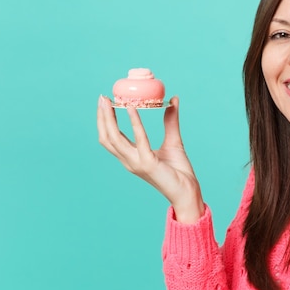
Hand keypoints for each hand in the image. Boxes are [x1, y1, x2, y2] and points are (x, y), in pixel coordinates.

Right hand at [97, 95, 204, 223]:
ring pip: (115, 139)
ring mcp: (137, 163)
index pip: (110, 138)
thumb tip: (173, 100)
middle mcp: (130, 161)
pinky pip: (139, 140)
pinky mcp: (148, 163)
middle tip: (102, 97)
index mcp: (131, 158)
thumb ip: (170, 121)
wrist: (188, 192)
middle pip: (107, 137)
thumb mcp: (173, 141)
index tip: (105, 102)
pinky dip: (134, 123)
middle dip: (102, 117)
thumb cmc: (179, 171)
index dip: (104, 121)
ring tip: (110, 101)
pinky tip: (131, 108)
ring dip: (110, 118)